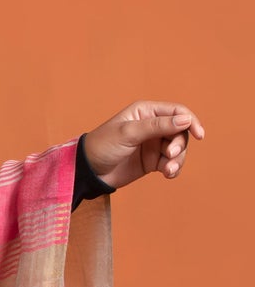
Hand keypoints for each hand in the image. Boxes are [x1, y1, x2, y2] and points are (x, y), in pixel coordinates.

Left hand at [82, 100, 204, 192]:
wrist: (88, 171)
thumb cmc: (103, 145)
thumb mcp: (129, 133)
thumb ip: (157, 126)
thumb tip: (185, 121)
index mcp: (146, 112)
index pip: (177, 112)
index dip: (190, 121)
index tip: (199, 134)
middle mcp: (153, 126)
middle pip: (180, 132)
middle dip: (180, 145)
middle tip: (171, 156)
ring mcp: (153, 144)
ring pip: (178, 149)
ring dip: (178, 160)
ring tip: (169, 170)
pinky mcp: (152, 161)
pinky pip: (170, 163)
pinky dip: (173, 169)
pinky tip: (168, 174)